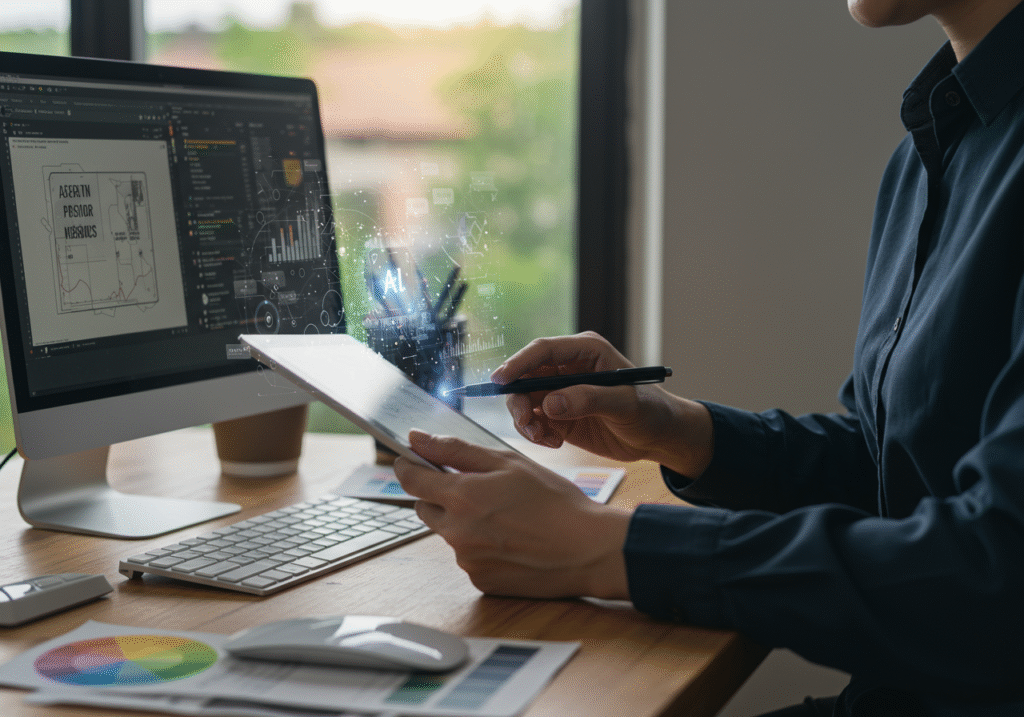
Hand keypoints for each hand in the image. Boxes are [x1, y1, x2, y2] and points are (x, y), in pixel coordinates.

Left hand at [394, 430, 631, 599]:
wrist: (588, 550)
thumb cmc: (554, 500)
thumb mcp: (508, 463)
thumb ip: (457, 450)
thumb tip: (416, 438)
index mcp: (461, 497)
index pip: (410, 479)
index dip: (407, 465)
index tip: (410, 459)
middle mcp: (456, 533)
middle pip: (425, 508)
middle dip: (440, 495)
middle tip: (475, 487)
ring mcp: (467, 561)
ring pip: (449, 534)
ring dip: (464, 522)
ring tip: (506, 516)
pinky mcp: (480, 581)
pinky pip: (468, 558)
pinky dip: (481, 547)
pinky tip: (512, 540)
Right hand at [491, 332, 712, 476]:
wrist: (659, 437)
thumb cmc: (650, 411)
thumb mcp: (624, 403)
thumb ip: (588, 400)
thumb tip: (549, 404)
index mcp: (585, 352)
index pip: (543, 350)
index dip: (518, 363)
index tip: (500, 381)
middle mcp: (568, 368)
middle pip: (525, 376)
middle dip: (519, 400)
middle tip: (527, 424)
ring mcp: (561, 392)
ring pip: (525, 401)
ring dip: (526, 421)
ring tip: (544, 438)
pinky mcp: (559, 415)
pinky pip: (534, 421)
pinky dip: (536, 434)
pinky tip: (555, 443)